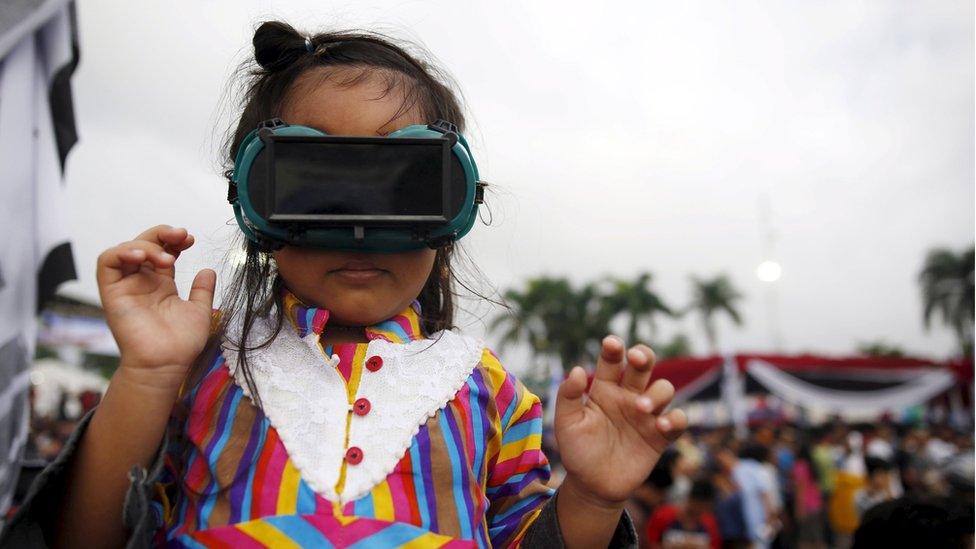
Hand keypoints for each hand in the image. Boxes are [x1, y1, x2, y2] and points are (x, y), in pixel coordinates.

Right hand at [96, 225, 215, 388]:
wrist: (166, 365)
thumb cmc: (181, 345)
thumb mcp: (200, 311)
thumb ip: (202, 290)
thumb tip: (208, 270)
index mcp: (161, 284)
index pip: (162, 251)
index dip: (173, 240)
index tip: (189, 239)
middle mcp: (142, 282)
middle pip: (143, 244)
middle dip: (162, 233)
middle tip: (181, 236)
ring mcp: (126, 286)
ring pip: (125, 250)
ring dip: (145, 244)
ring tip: (167, 256)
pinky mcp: (112, 293)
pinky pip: (106, 263)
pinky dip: (122, 252)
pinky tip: (143, 256)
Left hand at [554, 335, 686, 507]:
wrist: (592, 485)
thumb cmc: (577, 451)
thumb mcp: (566, 424)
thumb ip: (568, 396)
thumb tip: (576, 369)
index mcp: (604, 388)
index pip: (612, 361)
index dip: (614, 348)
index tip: (611, 344)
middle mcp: (628, 396)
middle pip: (643, 365)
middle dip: (643, 356)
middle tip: (636, 358)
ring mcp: (646, 415)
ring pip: (664, 389)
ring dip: (656, 393)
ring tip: (640, 408)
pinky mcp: (660, 436)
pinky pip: (678, 420)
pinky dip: (675, 419)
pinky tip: (661, 426)